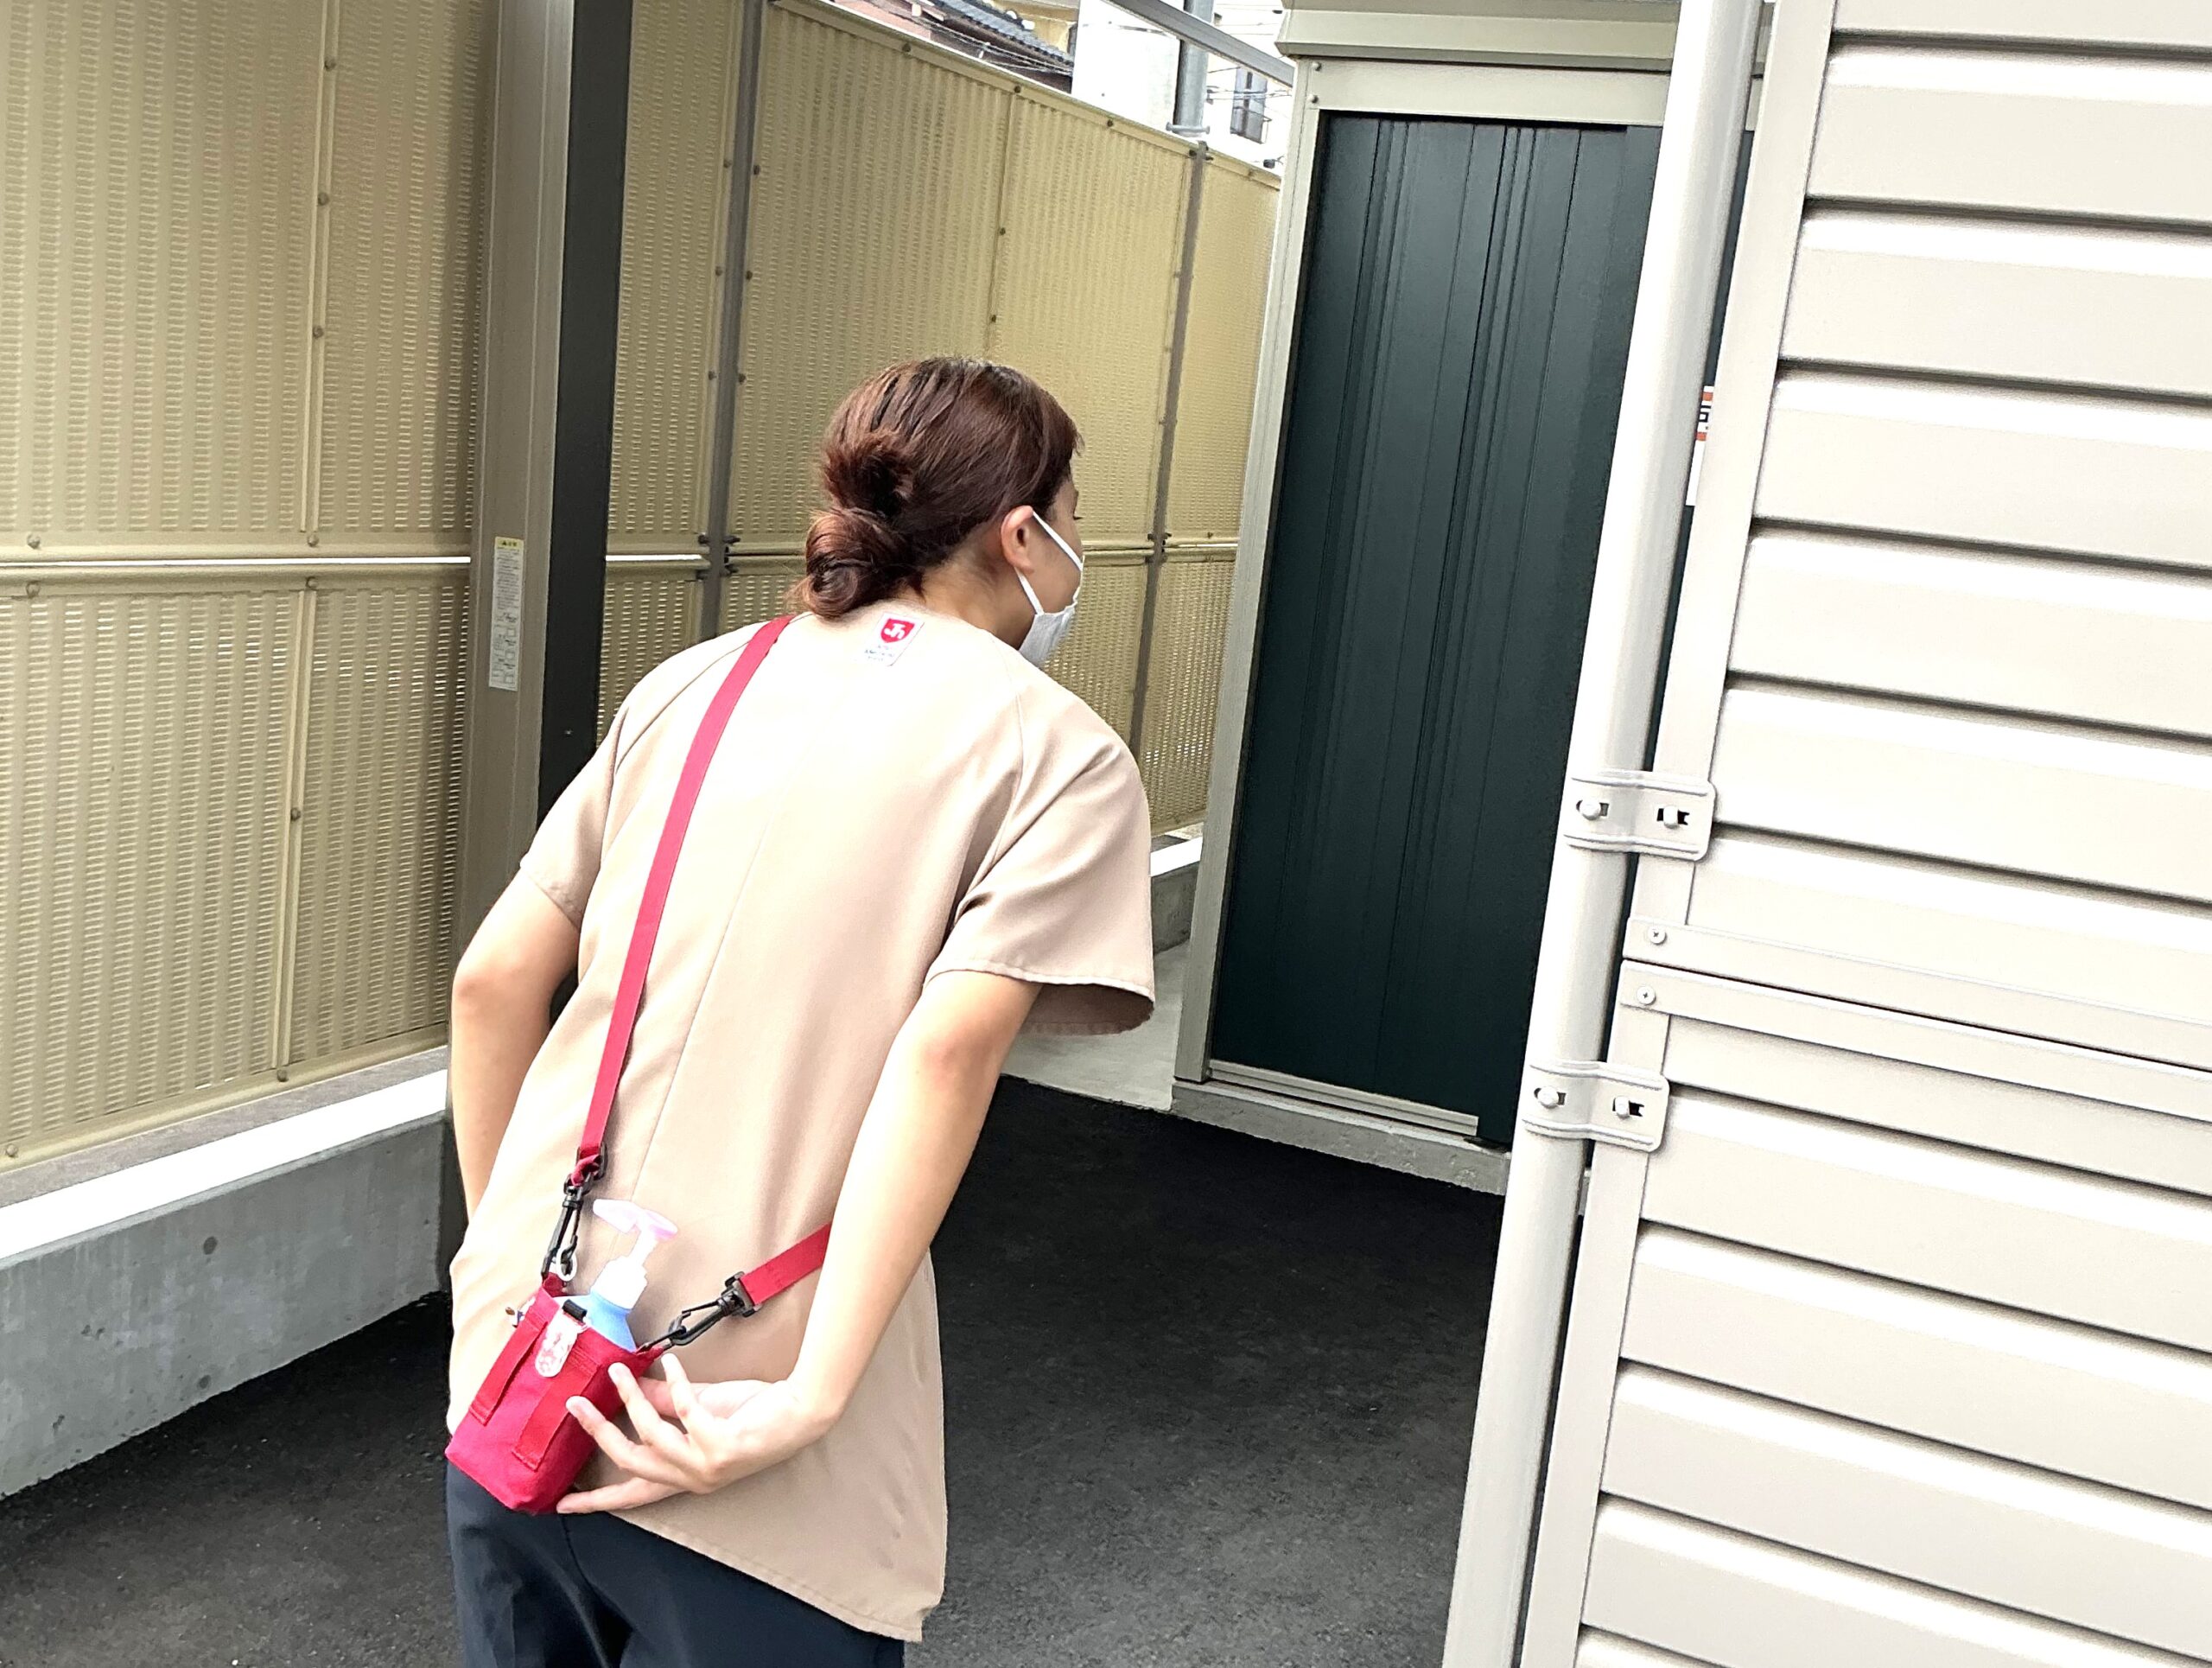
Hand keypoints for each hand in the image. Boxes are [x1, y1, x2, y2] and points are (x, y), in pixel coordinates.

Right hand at [558, 1358, 837, 1513]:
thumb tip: (630, 1388)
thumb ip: (665, 1405)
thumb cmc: (754, 1414)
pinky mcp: (719, 1446)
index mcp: (685, 1476)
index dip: (595, 1499)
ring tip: (618, 1371)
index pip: (632, 1494)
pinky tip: (671, 1363)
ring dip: (630, 1398)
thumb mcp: (702, 1410)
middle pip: (628, 1461)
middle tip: (574, 1405)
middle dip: (597, 1433)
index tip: (561, 1503)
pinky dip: (673, 1382)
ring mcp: (706, 1466)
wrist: (800, 1412)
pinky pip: (682, 1410)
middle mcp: (692, 1478)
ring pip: (649, 1434)